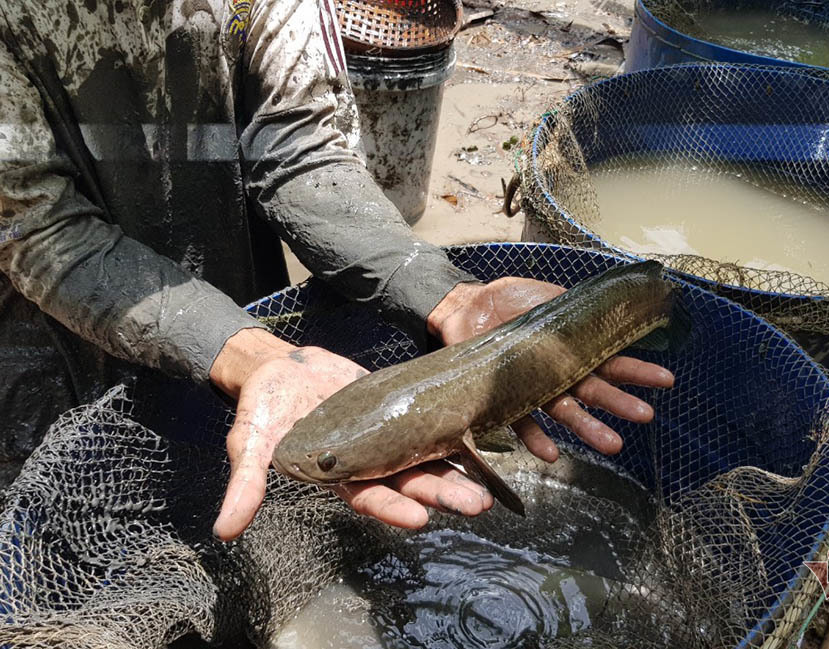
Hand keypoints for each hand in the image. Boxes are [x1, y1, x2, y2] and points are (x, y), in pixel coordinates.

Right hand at [209, 329, 491, 539]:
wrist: (277, 366)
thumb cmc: (260, 408)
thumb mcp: (247, 445)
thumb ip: (245, 485)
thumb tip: (225, 531)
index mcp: (336, 475)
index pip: (369, 496)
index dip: (393, 508)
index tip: (420, 518)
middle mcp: (367, 461)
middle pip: (409, 482)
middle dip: (442, 493)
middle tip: (478, 504)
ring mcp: (384, 434)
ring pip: (424, 456)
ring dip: (456, 469)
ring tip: (489, 485)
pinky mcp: (395, 408)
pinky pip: (426, 420)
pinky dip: (451, 427)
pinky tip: (481, 432)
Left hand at [427, 278, 674, 461]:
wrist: (466, 306)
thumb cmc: (511, 300)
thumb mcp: (552, 298)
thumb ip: (579, 310)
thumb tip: (617, 307)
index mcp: (573, 349)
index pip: (612, 362)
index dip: (638, 372)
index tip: (667, 381)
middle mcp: (558, 373)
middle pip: (593, 391)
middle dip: (619, 404)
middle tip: (645, 416)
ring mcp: (533, 388)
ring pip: (564, 412)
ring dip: (587, 428)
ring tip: (612, 445)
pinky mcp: (504, 399)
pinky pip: (521, 423)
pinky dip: (536, 439)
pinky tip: (552, 454)